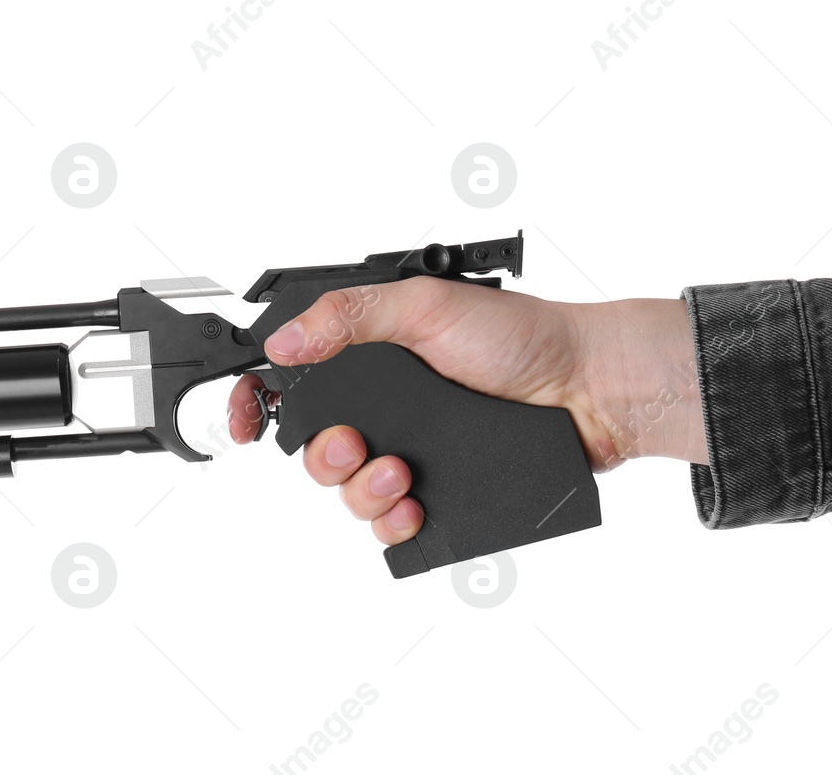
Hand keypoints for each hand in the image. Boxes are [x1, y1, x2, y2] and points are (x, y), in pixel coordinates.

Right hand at [226, 276, 705, 545]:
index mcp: (371, 353)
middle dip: (323, 457)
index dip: (255, 401)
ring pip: (350, 492)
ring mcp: (413, 450)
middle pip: (314, 448)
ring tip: (400, 475)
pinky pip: (392, 523)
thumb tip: (283, 343)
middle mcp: (387, 405)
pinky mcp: (441, 489)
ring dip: (362, 490)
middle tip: (353, 448)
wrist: (589, 389)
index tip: (242, 421)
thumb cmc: (523, 336)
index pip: (292, 379)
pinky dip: (394, 521)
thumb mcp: (427, 307)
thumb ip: (350, 316)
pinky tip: (413, 507)